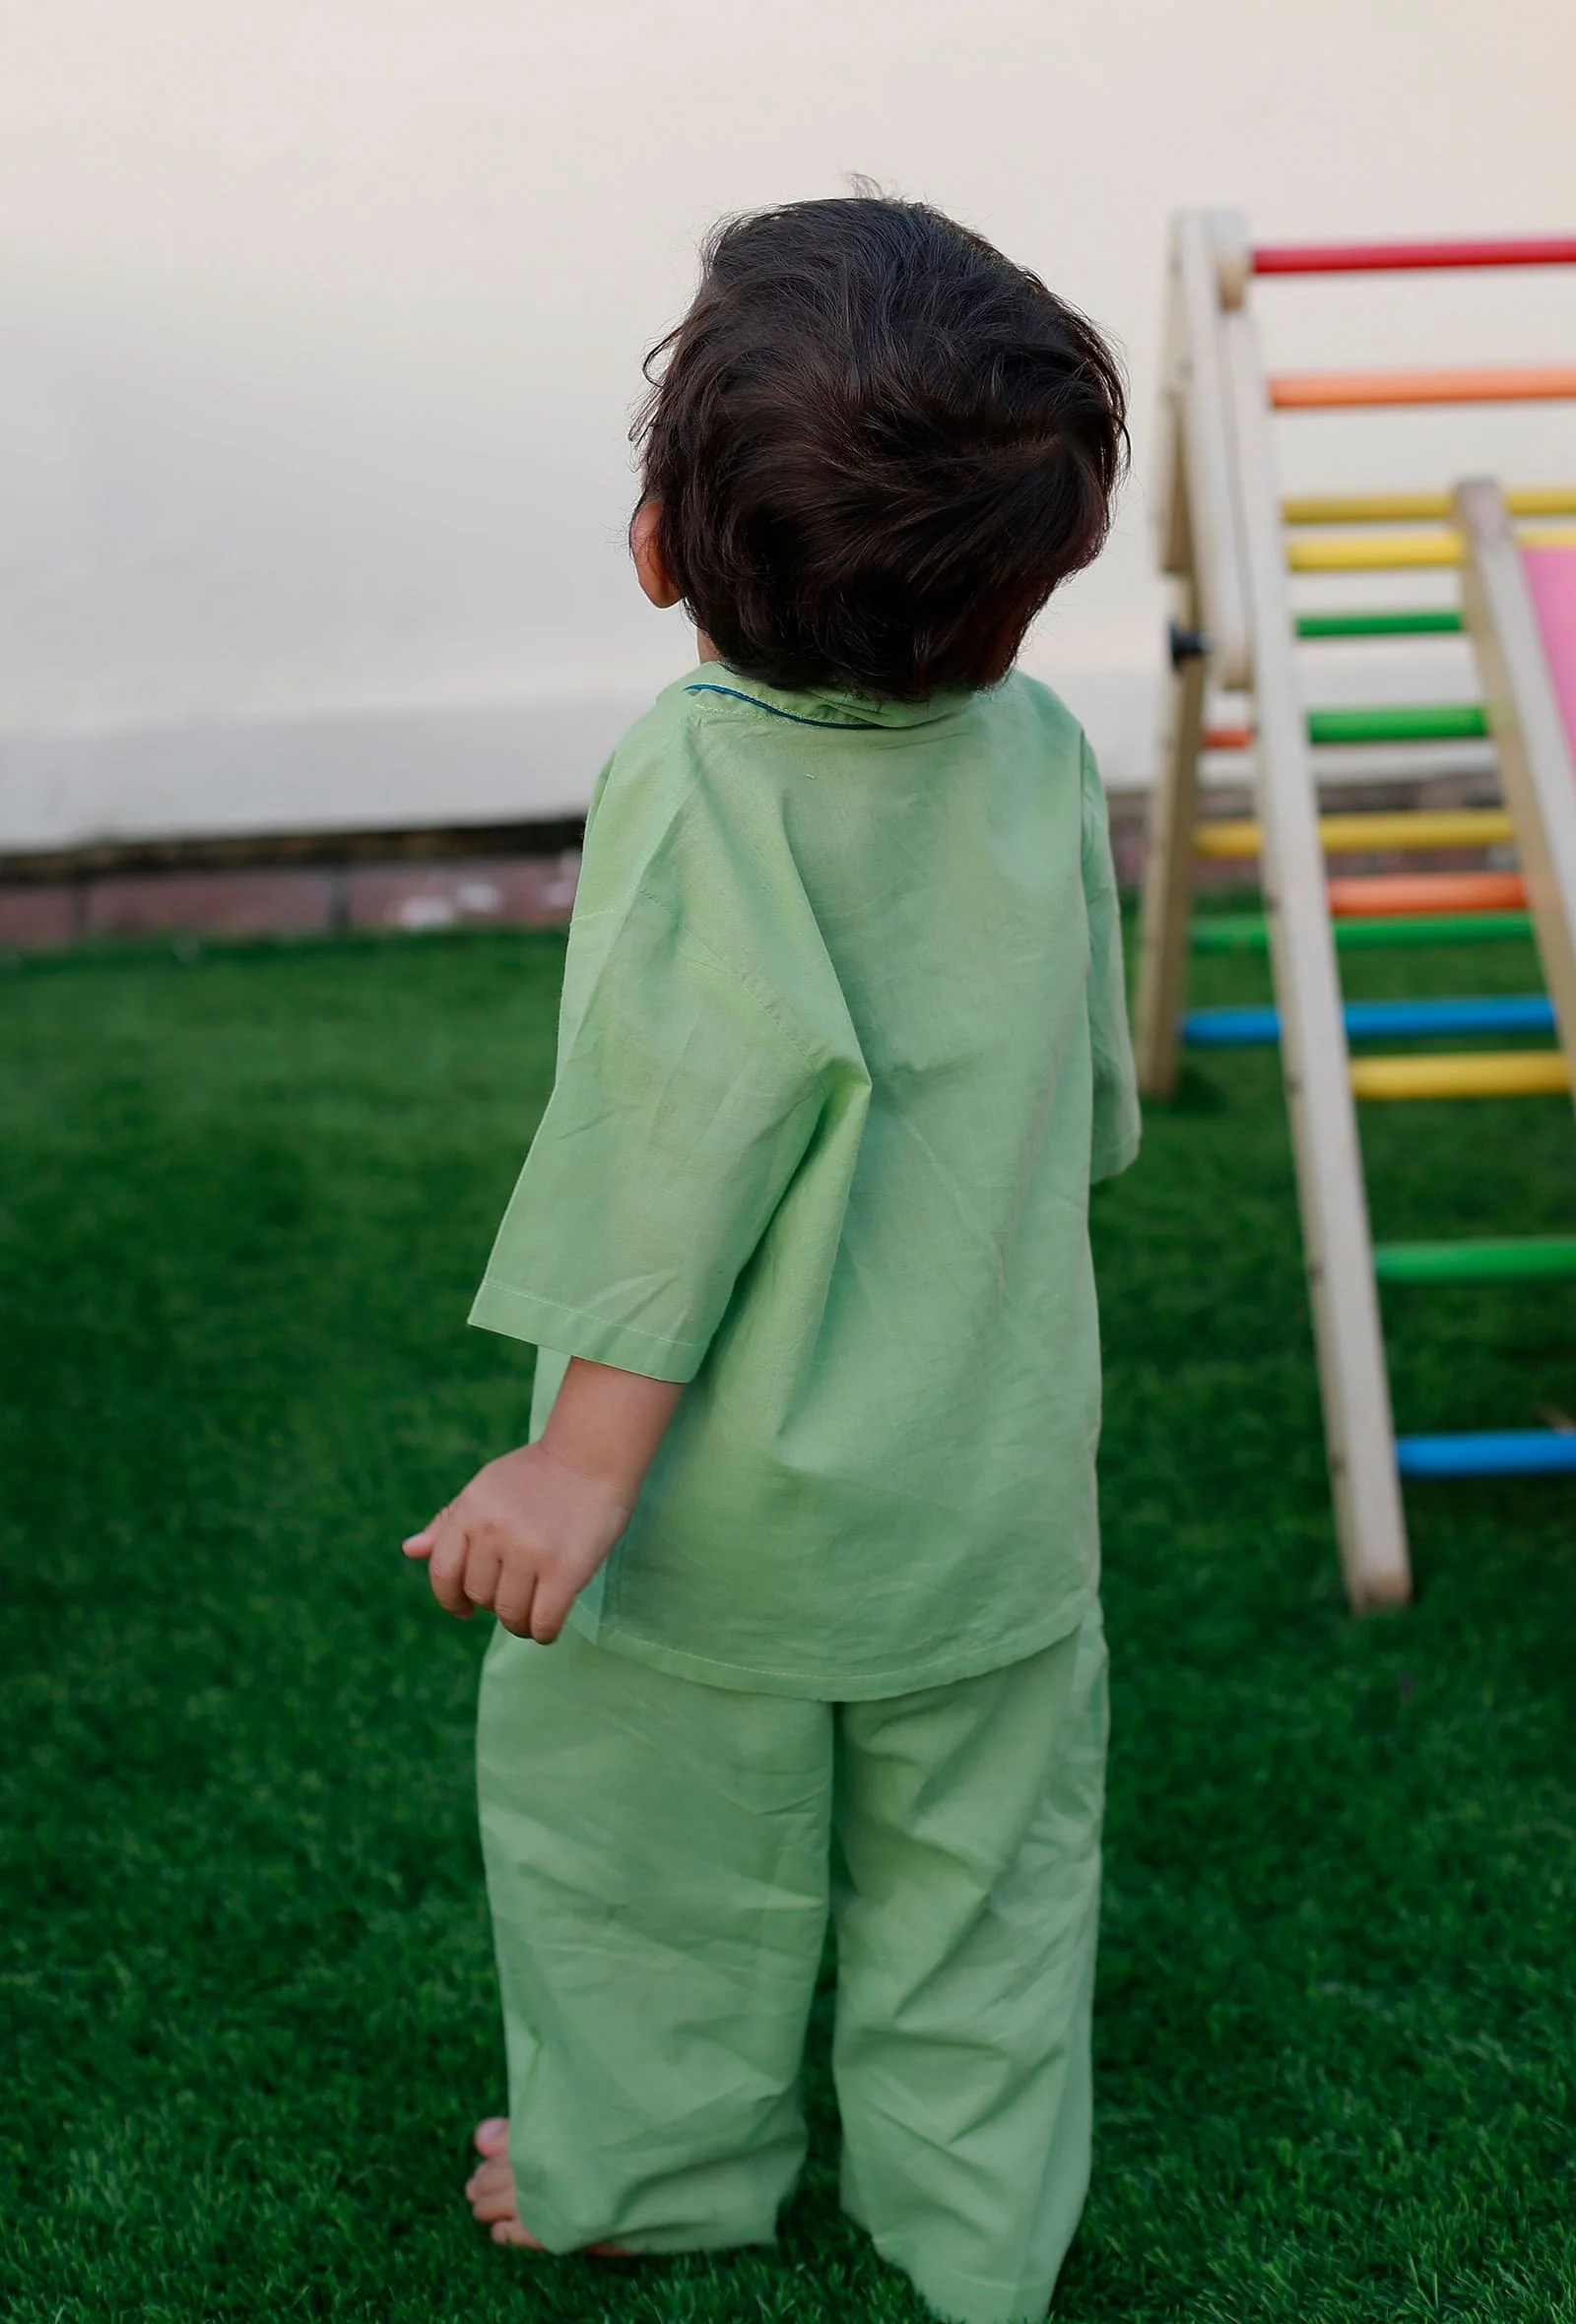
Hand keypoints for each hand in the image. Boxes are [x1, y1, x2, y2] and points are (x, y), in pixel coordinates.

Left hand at [402, 1442, 629, 1641]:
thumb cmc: (538, 1473)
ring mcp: (529, 1551)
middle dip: (494, 1603)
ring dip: (520, 1622)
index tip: (464, 1609)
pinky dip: (543, 1632)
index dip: (450, 1599)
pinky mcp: (564, 1569)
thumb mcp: (486, 1488)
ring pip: (510, 1614)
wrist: (594, 1454)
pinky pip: (543, 1622)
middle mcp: (493, 1532)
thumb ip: (448, 1521)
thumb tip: (410, 1551)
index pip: (443, 1573)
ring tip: (533, 1611)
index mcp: (470, 1510)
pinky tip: (548, 1625)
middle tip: (516, 1592)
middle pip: (479, 1597)